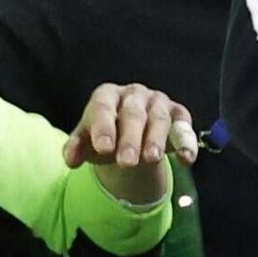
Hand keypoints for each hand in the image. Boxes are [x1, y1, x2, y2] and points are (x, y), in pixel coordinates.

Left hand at [66, 83, 197, 201]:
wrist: (128, 137)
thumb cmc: (105, 136)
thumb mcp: (87, 142)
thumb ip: (76, 148)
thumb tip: (70, 160)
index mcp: (106, 95)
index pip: (103, 107)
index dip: (103, 127)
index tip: (103, 148)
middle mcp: (133, 94)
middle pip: (132, 114)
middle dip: (130, 139)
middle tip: (126, 163)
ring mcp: (158, 102)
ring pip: (159, 118)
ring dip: (155, 139)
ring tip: (151, 160)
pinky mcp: (178, 114)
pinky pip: (184, 128)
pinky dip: (187, 143)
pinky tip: (185, 160)